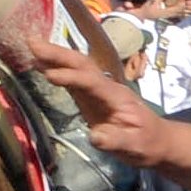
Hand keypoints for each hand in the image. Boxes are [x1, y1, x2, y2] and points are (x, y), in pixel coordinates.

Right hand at [27, 39, 169, 167]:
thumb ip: (116, 141)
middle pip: (82, 64)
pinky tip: (41, 65)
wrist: (158, 140)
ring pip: (77, 67)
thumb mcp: (135, 147)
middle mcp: (106, 87)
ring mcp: (99, 90)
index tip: (50, 76)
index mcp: (116, 96)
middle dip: (58, 54)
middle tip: (33, 43)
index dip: (71, 78)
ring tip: (32, 46)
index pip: (92, 81)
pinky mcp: (92, 97)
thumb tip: (95, 137)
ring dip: (55, 56)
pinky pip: (73, 78)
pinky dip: (57, 68)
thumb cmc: (147, 144)